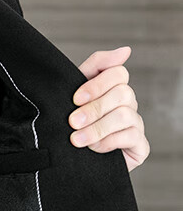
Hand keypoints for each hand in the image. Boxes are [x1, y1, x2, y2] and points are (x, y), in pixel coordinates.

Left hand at [68, 45, 149, 171]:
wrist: (70, 160)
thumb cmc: (74, 124)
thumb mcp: (75, 93)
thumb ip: (96, 67)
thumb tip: (126, 50)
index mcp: (114, 88)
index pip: (118, 73)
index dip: (97, 84)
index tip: (75, 99)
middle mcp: (128, 104)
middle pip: (122, 94)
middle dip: (94, 109)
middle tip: (72, 122)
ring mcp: (136, 124)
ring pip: (124, 116)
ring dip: (97, 128)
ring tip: (76, 139)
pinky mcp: (140, 146)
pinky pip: (131, 137)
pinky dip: (108, 142)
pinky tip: (93, 149)